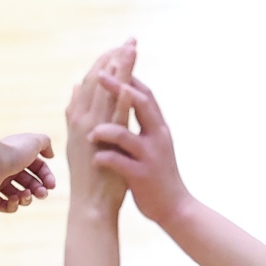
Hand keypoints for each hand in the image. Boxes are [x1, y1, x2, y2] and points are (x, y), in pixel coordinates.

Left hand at [0, 131, 55, 212]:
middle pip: (29, 184)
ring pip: (18, 196)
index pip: (37, 169)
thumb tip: (50, 156)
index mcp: (18, 156)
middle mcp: (8, 169)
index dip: (47, 177)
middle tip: (42, 194)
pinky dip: (12, 205)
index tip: (51, 185)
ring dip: (26, 199)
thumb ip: (45, 144)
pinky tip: (14, 199)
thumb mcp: (35, 142)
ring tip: (25, 194)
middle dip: (39, 190)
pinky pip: (3, 205)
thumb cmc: (12, 151)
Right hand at [63, 40, 137, 215]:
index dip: (106, 62)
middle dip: (115, 58)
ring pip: (106, 92)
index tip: (120, 46)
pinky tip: (131, 83)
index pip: (93, 81)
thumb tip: (76, 85)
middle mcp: (81, 119)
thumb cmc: (91, 173)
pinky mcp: (103, 142)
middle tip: (130, 40)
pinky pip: (114, 116)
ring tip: (131, 51)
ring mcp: (91, 129)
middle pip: (99, 80)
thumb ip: (76, 111)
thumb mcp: (79, 137)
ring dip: (120, 70)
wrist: (90, 203)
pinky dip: (122, 99)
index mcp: (78, 116)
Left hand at [86, 71, 188, 225]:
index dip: (128, 75)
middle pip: (139, 104)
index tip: (111, 58)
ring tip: (91, 131)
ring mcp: (149, 156)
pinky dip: (106, 158)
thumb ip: (140, 118)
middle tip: (99, 75)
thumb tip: (127, 89)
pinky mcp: (142, 176)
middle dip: (119, 87)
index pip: (142, 93)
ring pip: (126, 135)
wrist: (174, 208)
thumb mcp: (151, 141)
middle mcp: (156, 136)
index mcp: (157, 126)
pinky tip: (95, 158)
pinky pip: (120, 163)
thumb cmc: (156, 171)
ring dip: (106, 129)